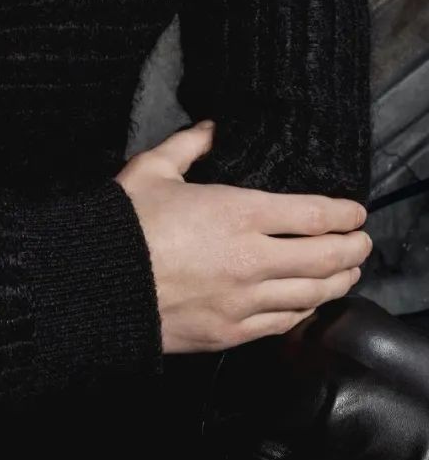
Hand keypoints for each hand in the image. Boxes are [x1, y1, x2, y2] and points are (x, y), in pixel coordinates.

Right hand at [115, 119, 370, 353]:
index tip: (356, 211)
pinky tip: (309, 304)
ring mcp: (244, 301)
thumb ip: (188, 144)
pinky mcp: (231, 333)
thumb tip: (212, 127)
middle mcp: (251, 259)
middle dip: (352, 249)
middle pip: (324, 258)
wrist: (96, 284)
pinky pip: (283, 325)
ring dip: (337, 283)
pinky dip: (305, 312)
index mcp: (236, 212)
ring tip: (348, 273)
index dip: (342, 213)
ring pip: (311, 296)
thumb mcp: (152, 168)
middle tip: (362, 241)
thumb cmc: (123, 222)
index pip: (311, 215)